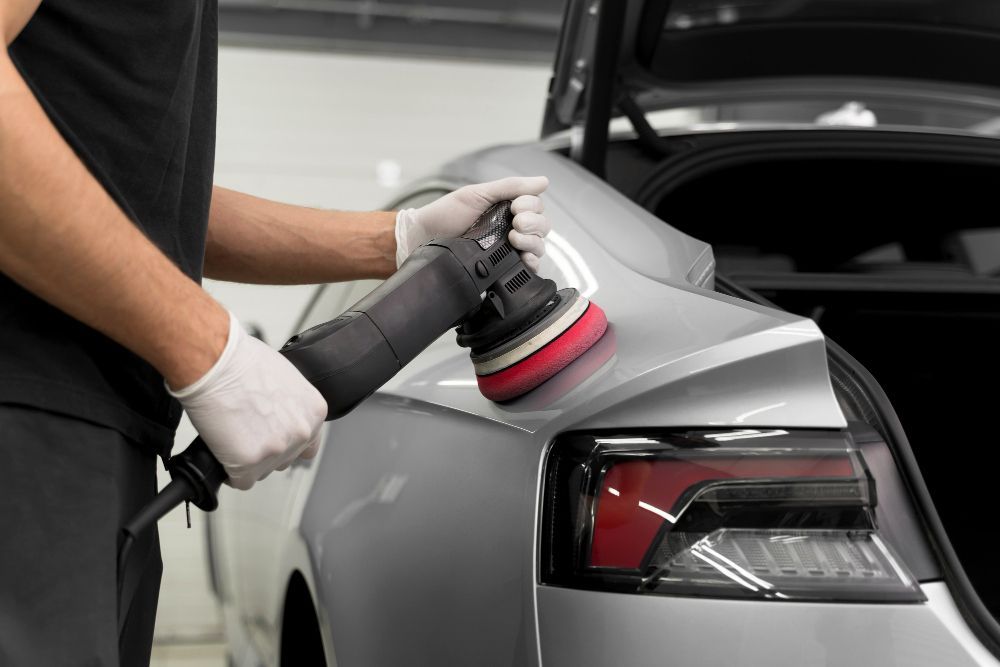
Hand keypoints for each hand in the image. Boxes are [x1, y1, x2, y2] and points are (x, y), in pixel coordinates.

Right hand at [167, 312, 326, 489]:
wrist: (215, 362)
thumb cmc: (242, 361)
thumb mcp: (285, 379)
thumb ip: (291, 405)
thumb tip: (281, 416)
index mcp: (314, 412)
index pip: (307, 445)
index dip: (285, 443)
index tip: (272, 438)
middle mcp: (301, 433)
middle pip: (284, 460)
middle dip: (264, 450)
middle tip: (245, 430)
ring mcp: (276, 450)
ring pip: (262, 471)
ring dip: (248, 460)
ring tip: (233, 433)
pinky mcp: (249, 462)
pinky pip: (240, 481)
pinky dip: (229, 471)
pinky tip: (223, 450)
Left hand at [394, 176, 549, 270]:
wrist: (425, 237)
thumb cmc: (446, 214)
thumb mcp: (478, 194)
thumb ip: (510, 186)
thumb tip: (543, 181)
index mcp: (508, 207)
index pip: (537, 206)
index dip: (532, 206)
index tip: (516, 207)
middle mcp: (512, 227)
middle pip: (542, 226)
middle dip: (533, 224)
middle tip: (516, 223)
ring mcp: (509, 248)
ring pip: (538, 246)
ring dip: (532, 241)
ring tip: (514, 239)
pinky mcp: (503, 266)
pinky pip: (529, 268)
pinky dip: (532, 263)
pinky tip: (524, 258)